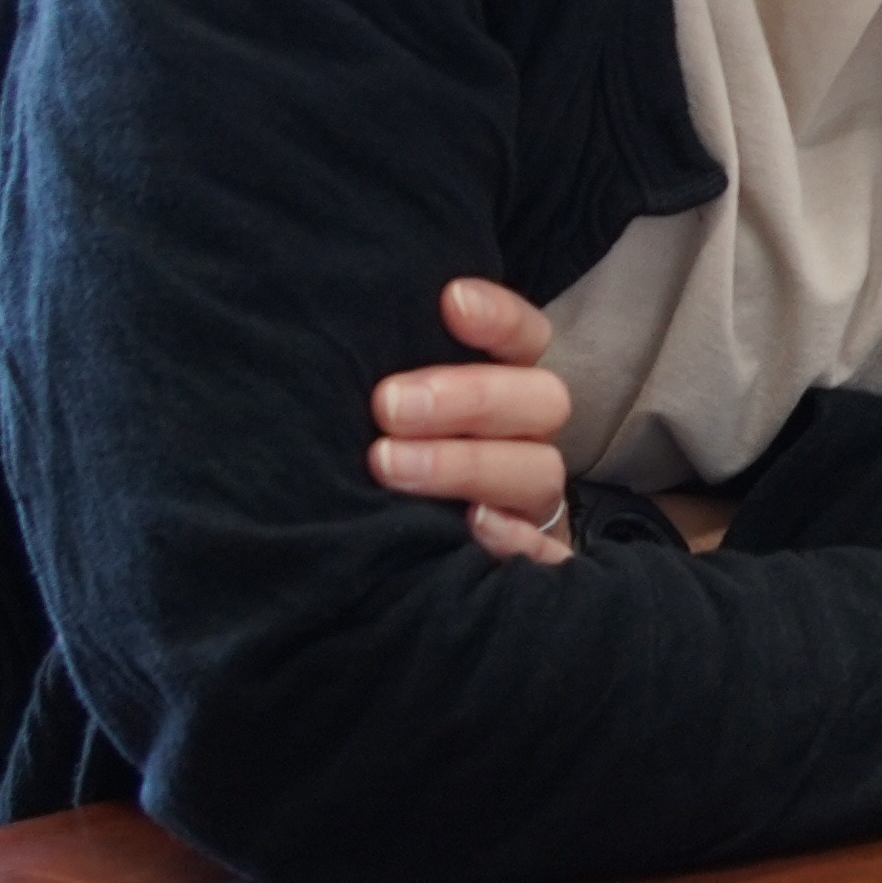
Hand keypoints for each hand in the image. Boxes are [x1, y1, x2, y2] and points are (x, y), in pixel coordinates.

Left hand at [370, 277, 582, 564]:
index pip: (525, 340)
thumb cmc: (374, 472)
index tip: (450, 302)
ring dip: (467, 464)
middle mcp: (525, 441)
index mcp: (498, 393)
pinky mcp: (535, 563)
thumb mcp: (379, 421)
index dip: (499, 319)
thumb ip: (381, 385)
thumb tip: (332, 333)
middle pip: (541, 400)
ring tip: (388, 465)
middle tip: (388, 405)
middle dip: (470, 397)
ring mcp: (532, 504)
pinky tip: (471, 527)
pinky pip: (549, 552)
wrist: (380, 580)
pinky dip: (515, 538)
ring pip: (539, 470)